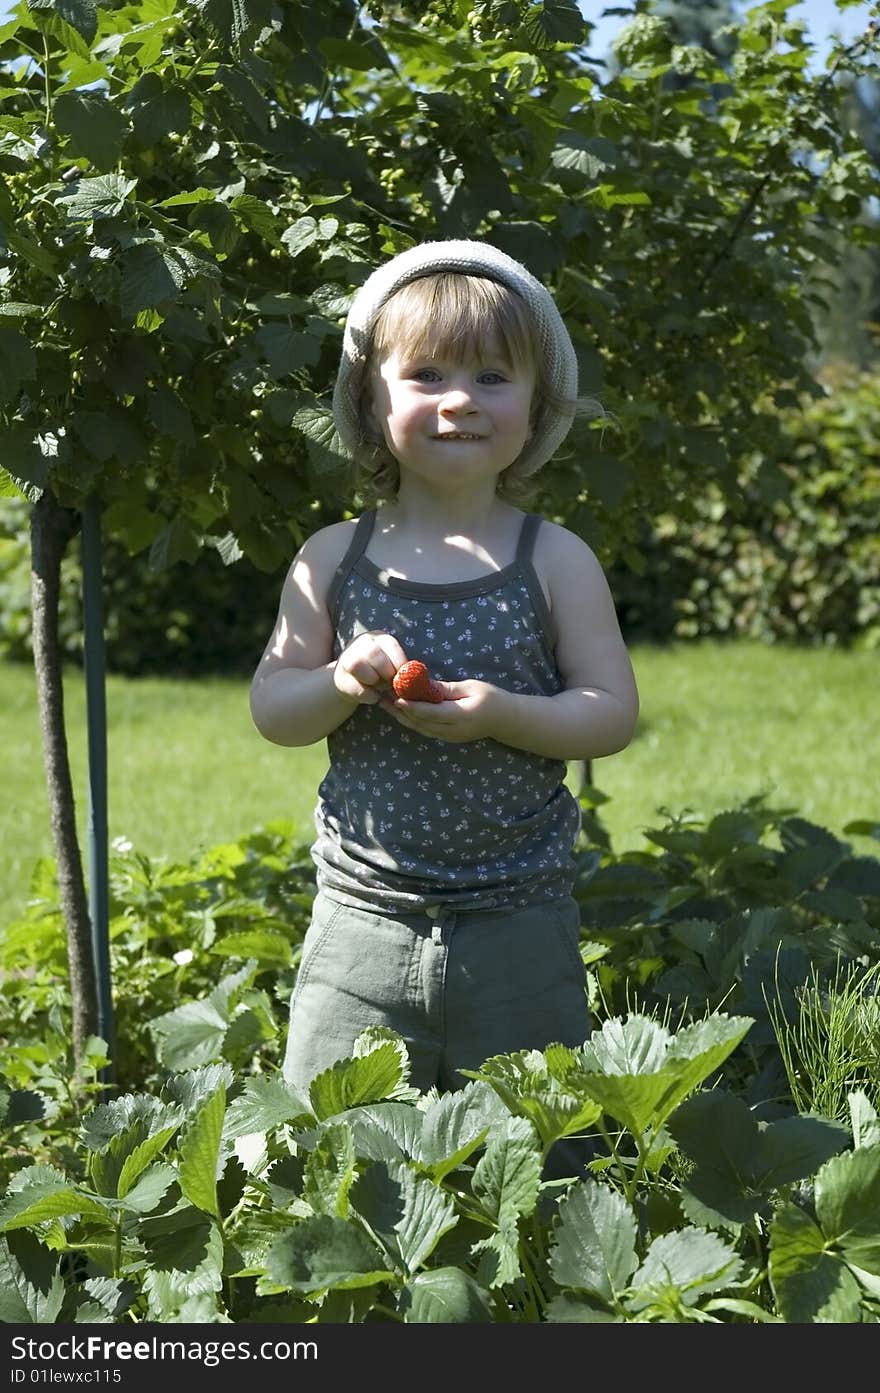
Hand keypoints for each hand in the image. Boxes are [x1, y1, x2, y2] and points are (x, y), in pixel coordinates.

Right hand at [333, 631, 409, 705]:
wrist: (352, 680)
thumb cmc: (380, 672)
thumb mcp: (392, 666)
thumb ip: (401, 671)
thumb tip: (417, 682)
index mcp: (379, 638)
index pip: (391, 646)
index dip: (399, 663)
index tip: (404, 677)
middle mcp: (362, 642)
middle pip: (374, 655)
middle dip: (386, 673)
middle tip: (391, 684)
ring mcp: (348, 656)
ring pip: (358, 664)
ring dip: (374, 680)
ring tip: (379, 687)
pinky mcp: (339, 676)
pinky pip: (355, 686)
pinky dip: (368, 695)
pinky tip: (373, 696)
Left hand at [378, 679, 500, 742]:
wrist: (505, 720)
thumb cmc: (491, 698)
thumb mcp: (471, 687)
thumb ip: (446, 689)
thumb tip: (423, 683)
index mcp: (461, 716)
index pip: (432, 713)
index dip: (412, 706)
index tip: (396, 697)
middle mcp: (453, 731)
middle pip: (421, 723)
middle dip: (401, 711)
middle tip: (383, 697)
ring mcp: (450, 737)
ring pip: (420, 729)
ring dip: (402, 717)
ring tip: (385, 704)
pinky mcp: (447, 738)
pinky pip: (425, 730)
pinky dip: (412, 721)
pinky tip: (400, 712)